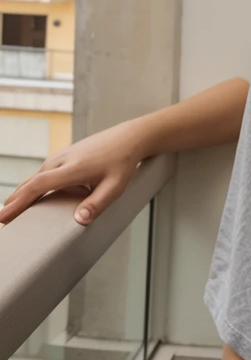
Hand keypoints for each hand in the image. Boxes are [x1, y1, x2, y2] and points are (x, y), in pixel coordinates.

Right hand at [0, 120, 144, 227]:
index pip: (38, 186)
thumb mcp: (115, 186)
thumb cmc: (123, 162)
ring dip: (22, 194)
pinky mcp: (64, 156)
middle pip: (30, 183)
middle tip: (1, 221)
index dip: (19, 202)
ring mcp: (61, 156)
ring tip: (9, 212)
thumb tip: (79, 220)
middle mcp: (62, 160)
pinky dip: (33, 185)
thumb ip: (97, 204)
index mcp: (72, 168)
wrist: (129, 138)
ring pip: (35, 177)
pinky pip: (44, 173)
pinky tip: (29, 196)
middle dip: (14, 202)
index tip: (2, 216)